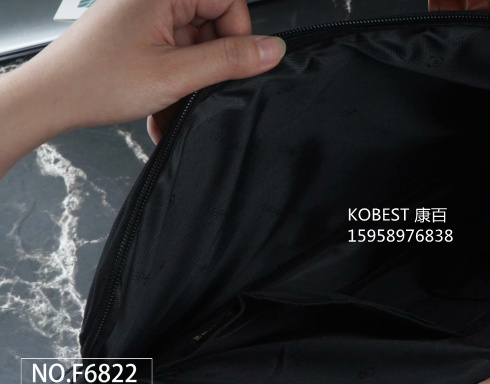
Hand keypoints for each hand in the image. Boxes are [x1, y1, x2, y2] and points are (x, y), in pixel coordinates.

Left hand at [0, 0, 284, 175]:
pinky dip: (176, 76)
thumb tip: (272, 49)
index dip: (237, 36)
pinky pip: (174, 50)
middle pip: (212, 20)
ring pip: (194, 40)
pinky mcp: (137, 33)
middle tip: (198, 85)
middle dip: (212, 59)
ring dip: (193, 74)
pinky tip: (164, 99)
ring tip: (174, 98)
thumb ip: (229, 60)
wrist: (49, 99)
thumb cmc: (94, 81)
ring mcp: (143, 14)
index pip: (228, 1)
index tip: (233, 67)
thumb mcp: (175, 75)